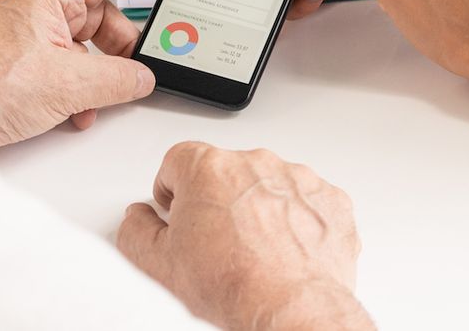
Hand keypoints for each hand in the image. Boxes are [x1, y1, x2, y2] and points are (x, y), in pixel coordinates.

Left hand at [0, 0, 173, 151]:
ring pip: (82, 48)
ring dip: (98, 74)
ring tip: (104, 96)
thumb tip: (142, 78)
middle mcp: (36, 15)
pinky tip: (76, 112)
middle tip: (139, 64)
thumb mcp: (66, 83)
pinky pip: (63, 71)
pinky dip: (77, 91)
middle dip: (121, 44)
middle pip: (98, 16)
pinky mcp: (19, 71)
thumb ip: (116, 79)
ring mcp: (27, 43)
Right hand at [117, 142, 371, 330]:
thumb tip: (138, 218)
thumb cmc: (233, 285)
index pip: (178, 160)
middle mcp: (256, 163)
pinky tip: (285, 252)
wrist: (290, 308)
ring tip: (254, 252)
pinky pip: (307, 201)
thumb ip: (137, 230)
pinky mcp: (330, 199)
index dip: (172, 187)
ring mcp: (298, 179)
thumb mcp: (159, 264)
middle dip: (217, 199)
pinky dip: (298, 221)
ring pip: (268, 184)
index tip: (175, 208)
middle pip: (226, 171)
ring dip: (259, 207)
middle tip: (215, 242)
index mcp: (210, 168)